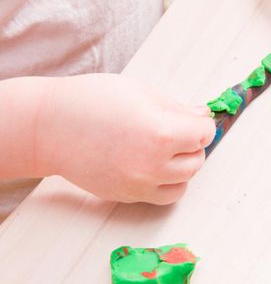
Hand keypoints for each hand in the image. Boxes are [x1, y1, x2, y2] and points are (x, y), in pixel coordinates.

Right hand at [34, 74, 214, 204]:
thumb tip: (203, 116)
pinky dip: (166, 183)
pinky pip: (162, 196)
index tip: (194, 120)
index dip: (202, 125)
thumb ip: (177, 108)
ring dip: (183, 166)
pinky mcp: (126, 195)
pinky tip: (153, 165)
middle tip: (179, 131)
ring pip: (183, 183)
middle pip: (197, 161)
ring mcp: (138, 184)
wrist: (49, 127)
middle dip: (194, 144)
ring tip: (166, 150)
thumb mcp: (142, 93)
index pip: (204, 135)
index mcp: (161, 134)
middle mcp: (153, 165)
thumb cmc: (92, 101)